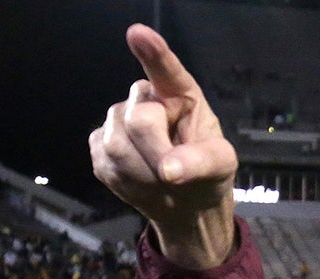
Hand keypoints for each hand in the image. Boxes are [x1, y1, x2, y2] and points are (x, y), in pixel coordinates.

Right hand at [89, 24, 237, 268]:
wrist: (184, 202)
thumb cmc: (206, 173)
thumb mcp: (220, 166)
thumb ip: (202, 162)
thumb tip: (169, 170)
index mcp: (179, 93)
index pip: (165, 70)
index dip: (153, 53)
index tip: (138, 34)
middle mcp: (144, 99)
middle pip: (139, 121)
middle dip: (158, 154)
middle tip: (175, 177)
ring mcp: (117, 121)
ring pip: (118, 146)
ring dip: (145, 175)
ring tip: (163, 182)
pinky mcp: (99, 145)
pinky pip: (106, 164)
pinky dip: (129, 183)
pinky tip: (144, 184)